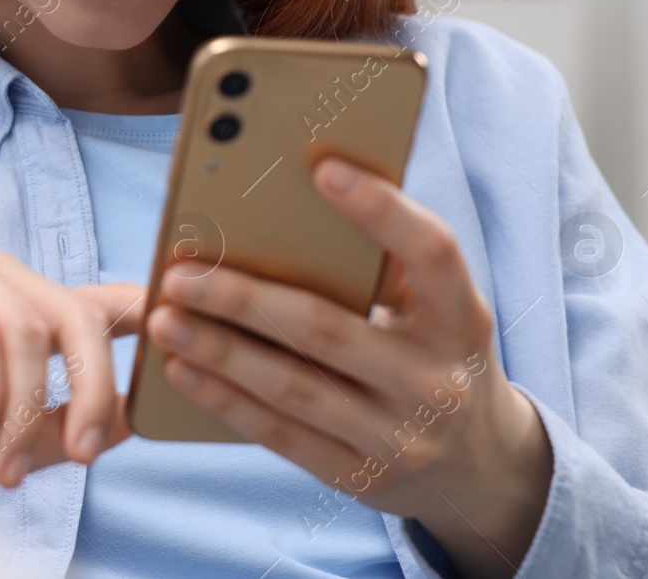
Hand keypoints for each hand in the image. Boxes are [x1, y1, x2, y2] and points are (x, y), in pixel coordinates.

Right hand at [0, 240, 143, 489]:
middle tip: (84, 457)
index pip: (110, 299)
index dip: (160, 309)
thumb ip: (63, 431)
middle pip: (81, 313)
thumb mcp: (3, 445)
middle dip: (93, 391)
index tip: (198, 336)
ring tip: (2, 467)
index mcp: (25, 309)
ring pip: (31, 322)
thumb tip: (131, 415)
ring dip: (24, 409)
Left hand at [145, 157, 551, 578]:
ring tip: (165, 319)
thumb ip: (380, 268)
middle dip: (245, 300)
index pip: (432, 254)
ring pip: (295, 389)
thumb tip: (280, 205)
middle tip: (181, 272)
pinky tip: (182, 371)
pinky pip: (283, 437)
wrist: (482, 468)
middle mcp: (437, 380)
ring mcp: (401, 438)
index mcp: (461, 318)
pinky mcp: (362, 478)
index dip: (383, 210)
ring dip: (220, 352)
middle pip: (328, 331)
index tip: (324, 168)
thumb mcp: (436, 313)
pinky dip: (226, 401)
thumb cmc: (434, 355)